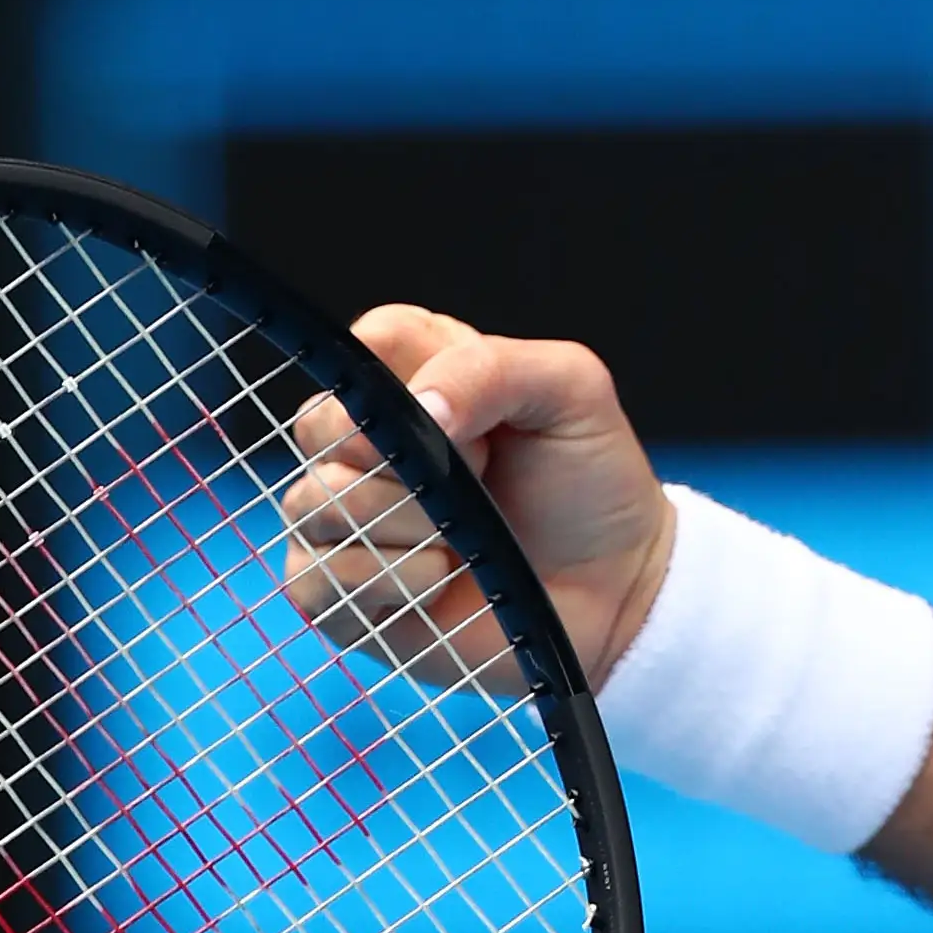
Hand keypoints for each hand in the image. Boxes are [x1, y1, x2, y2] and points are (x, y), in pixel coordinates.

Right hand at [279, 306, 674, 692]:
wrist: (616, 587)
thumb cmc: (590, 484)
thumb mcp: (572, 395)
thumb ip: (492, 368)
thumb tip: (419, 407)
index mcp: (418, 374)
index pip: (366, 341)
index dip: (409, 379)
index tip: (467, 416)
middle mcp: (369, 439)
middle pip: (321, 424)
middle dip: (406, 459)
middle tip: (478, 479)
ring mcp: (347, 516)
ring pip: (316, 503)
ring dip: (408, 524)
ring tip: (464, 536)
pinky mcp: (342, 591)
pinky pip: (317, 578)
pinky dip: (389, 580)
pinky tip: (439, 578)